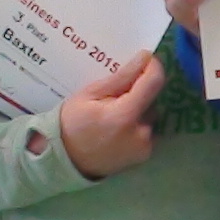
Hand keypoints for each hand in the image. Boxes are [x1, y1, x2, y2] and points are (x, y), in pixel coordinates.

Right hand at [56, 50, 167, 177]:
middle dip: (139, 92)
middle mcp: (141, 133)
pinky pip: (148, 130)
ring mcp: (145, 147)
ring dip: (139, 110)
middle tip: (115, 95)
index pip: (153, 83)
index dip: (153, 67)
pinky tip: (119, 129)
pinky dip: (138, 125)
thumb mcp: (89, 94)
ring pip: (151, 115)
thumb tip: (144, 58)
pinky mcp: (146, 155)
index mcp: (124, 116)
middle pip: (152, 100)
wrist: (66, 161)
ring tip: (113, 114)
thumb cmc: (73, 123)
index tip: (145, 60)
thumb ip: (121, 78)